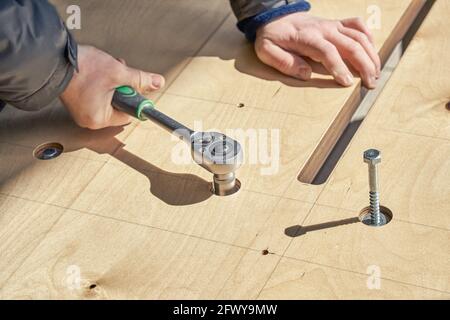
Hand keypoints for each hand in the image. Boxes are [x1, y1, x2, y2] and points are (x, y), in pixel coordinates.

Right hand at [61, 45, 164, 129]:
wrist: (53, 57)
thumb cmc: (80, 68)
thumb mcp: (118, 73)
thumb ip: (139, 80)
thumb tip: (156, 83)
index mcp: (99, 119)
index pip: (128, 114)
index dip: (134, 99)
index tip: (136, 88)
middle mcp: (89, 119)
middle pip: (118, 105)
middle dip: (122, 87)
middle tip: (118, 75)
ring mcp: (81, 110)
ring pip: (108, 98)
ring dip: (112, 83)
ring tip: (105, 71)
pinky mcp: (76, 101)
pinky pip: (97, 95)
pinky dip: (101, 84)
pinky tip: (98, 73)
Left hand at [255, 13, 380, 87]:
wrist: (275, 17)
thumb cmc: (272, 37)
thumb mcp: (267, 51)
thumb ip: (284, 62)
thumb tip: (306, 74)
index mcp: (307, 38)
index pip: (328, 52)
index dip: (339, 68)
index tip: (347, 83)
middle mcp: (324, 30)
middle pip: (351, 45)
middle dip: (364, 65)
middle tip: (371, 83)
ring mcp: (332, 25)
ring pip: (360, 36)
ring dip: (371, 55)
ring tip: (376, 73)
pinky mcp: (337, 24)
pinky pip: (358, 26)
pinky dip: (369, 37)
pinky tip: (372, 51)